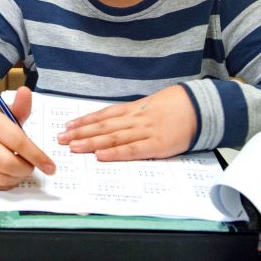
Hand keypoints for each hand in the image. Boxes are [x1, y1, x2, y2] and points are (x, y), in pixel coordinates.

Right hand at [0, 87, 55, 189]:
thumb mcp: (2, 110)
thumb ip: (19, 107)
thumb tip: (26, 92)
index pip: (18, 141)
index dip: (37, 156)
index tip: (50, 166)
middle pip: (8, 164)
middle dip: (26, 168)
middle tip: (31, 165)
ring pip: (1, 177)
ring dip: (17, 177)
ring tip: (21, 169)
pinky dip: (6, 183)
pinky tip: (10, 175)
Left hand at [56, 85, 195, 160]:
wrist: (200, 106)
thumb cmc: (176, 105)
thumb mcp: (150, 105)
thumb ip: (132, 114)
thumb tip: (111, 121)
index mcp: (133, 109)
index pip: (103, 115)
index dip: (84, 121)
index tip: (67, 126)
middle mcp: (135, 119)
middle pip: (102, 126)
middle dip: (80, 133)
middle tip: (61, 138)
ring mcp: (145, 132)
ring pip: (112, 137)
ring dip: (90, 142)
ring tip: (73, 146)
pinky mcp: (157, 145)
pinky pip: (132, 150)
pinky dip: (115, 153)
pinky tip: (100, 155)